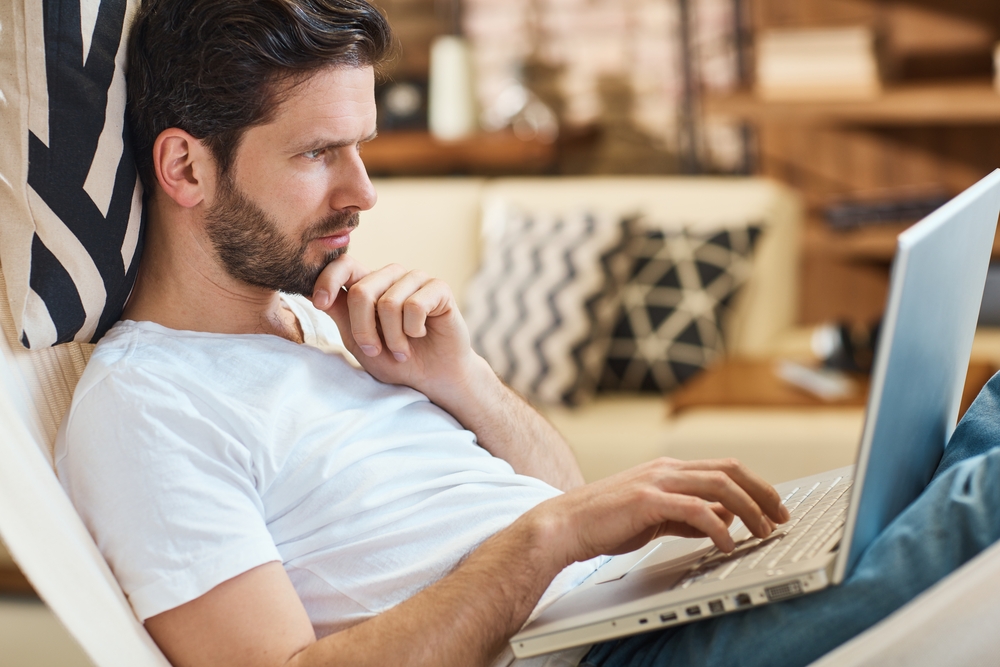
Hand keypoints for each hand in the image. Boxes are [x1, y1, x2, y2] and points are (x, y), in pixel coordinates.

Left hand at [310, 255, 483, 401]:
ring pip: (388, 303)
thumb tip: (314, 294)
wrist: (434, 379)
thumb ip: (341, 314)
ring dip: (393, 337)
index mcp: (369, 285)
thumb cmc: (396, 361)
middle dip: (363, 329)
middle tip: (376, 350)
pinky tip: (422, 334)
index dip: (328, 280)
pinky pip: (415, 306)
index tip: (319, 303)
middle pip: (361, 291)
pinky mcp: (439, 289)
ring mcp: (415, 280)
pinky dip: (414, 330)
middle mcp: (391, 277)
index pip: (344, 265)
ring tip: (402, 350)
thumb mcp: (358, 342)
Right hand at [522, 457, 790, 566]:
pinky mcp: (647, 500)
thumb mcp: (655, 517)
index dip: (756, 486)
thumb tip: (722, 522)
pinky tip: (727, 544)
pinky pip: (695, 510)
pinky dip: (718, 527)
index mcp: (668, 469)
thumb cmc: (605, 522)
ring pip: (718, 486)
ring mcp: (656, 481)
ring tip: (762, 532)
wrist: (564, 525)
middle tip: (781, 517)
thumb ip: (687, 517)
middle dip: (762, 493)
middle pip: (730, 471)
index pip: (724, 468)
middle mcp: (666, 469)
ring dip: (748, 510)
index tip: (776, 507)